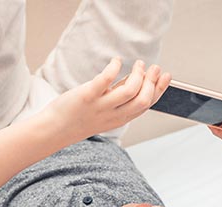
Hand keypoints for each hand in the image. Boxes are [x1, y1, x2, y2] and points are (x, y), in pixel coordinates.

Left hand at [44, 57, 171, 140]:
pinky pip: (106, 80)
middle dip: (152, 82)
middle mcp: (113, 115)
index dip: (159, 90)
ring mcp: (100, 106)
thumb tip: (136, 78)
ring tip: (137, 64)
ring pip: (130, 91)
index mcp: (119, 119)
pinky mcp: (87, 97)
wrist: (55, 130)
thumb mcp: (105, 111)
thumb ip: (119, 97)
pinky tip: (116, 61)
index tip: (166, 76)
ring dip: (138, 75)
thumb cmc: (78, 118)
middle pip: (143, 100)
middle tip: (152, 67)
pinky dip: (114, 67)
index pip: (146, 106)